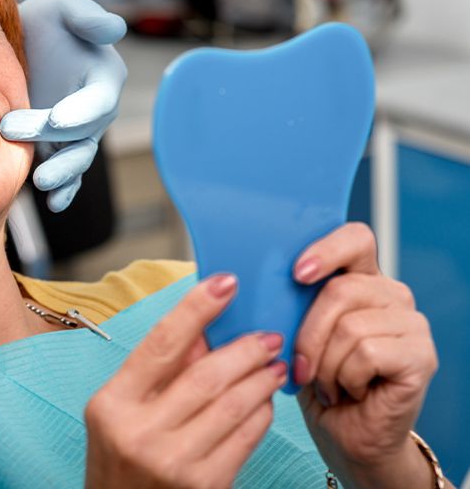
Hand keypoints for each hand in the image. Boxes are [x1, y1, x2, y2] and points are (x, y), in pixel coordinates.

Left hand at [0, 0, 126, 211]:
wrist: (14, 46)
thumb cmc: (44, 22)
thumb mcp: (62, 6)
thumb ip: (86, 16)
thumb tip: (115, 28)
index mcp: (103, 76)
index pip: (99, 100)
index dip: (82, 111)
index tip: (58, 119)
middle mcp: (95, 110)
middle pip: (83, 133)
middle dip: (55, 139)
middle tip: (14, 131)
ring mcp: (77, 133)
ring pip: (77, 159)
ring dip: (63, 173)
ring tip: (42, 183)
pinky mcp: (57, 148)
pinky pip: (67, 173)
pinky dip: (64, 191)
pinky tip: (53, 203)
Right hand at [85, 274, 286, 488]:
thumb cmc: (121, 462)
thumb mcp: (121, 411)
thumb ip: (158, 370)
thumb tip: (204, 328)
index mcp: (112, 403)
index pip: (161, 343)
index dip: (196, 308)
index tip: (225, 283)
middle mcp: (139, 432)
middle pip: (206, 374)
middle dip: (245, 349)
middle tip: (267, 335)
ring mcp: (173, 461)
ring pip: (233, 404)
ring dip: (261, 378)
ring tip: (273, 364)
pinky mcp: (204, 486)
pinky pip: (245, 437)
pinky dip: (261, 412)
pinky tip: (265, 400)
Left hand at [292, 223, 441, 487]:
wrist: (345, 436)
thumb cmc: (317, 383)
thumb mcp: (293, 334)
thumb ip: (289, 302)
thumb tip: (254, 280)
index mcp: (361, 279)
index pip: (355, 238)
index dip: (326, 250)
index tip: (298, 273)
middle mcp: (392, 295)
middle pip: (340, 289)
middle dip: (308, 334)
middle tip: (302, 366)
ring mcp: (411, 324)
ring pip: (350, 326)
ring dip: (326, 364)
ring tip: (329, 383)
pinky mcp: (420, 355)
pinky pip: (367, 353)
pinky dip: (346, 378)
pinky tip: (350, 391)